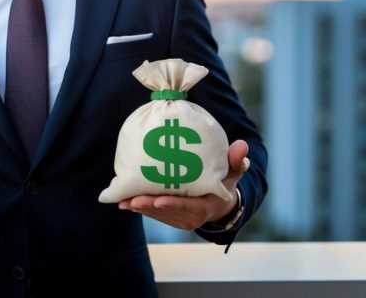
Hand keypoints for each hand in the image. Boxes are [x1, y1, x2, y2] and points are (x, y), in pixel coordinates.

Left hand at [118, 139, 249, 230]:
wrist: (220, 202)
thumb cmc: (225, 182)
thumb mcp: (233, 173)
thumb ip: (236, 161)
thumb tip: (242, 145)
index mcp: (205, 208)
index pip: (188, 208)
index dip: (173, 205)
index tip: (158, 200)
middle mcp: (190, 217)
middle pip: (167, 212)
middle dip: (148, 206)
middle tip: (132, 199)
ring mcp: (178, 219)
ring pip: (156, 214)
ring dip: (139, 207)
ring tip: (123, 199)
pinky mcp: (169, 217)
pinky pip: (152, 213)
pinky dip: (139, 207)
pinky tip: (123, 200)